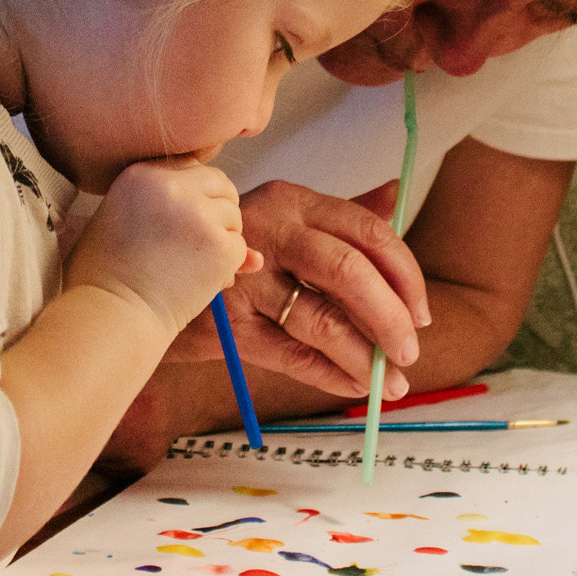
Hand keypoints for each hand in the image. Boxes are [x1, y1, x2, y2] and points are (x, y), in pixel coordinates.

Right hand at [66, 159, 258, 339]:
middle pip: (219, 183)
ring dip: (222, 239)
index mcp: (141, 174)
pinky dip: (228, 266)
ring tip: (192, 265)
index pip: (190, 167)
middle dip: (218, 210)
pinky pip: (239, 248)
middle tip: (198, 243)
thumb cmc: (105, 278)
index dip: (196, 194)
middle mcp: (171, 185)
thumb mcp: (121, 222)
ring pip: (234, 215)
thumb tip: (224, 218)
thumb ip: (170, 211)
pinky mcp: (218, 245)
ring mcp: (198, 214)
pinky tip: (200, 281)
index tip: (185, 220)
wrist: (109, 316)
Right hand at [165, 179, 427, 399]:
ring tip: (390, 381)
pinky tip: (351, 385)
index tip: (422, 312)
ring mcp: (244, 277)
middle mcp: (269, 229)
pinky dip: (329, 374)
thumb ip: (340, 213)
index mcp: (292, 199)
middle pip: (349, 272)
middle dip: (391, 318)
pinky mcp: (227, 322)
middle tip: (410, 352)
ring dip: (364, 358)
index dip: (405, 274)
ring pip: (322, 320)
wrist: (154, 281)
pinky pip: (292, 355)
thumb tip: (396, 191)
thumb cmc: (236, 251)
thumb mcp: (284, 218)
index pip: (367, 229)